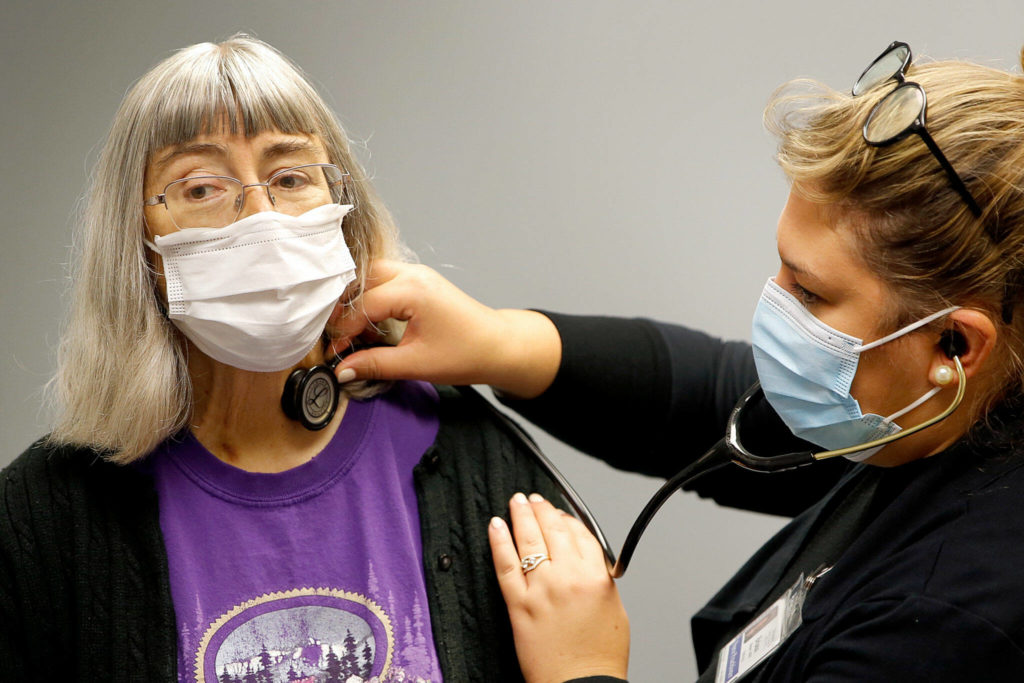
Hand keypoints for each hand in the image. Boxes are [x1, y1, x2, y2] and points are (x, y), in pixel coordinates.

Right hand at [328, 260, 561, 397]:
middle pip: (362, 279)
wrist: (498, 347)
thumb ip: (375, 364)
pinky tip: (373, 326)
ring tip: (354, 333)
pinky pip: (387, 282)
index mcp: (413, 290)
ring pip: (373, 277)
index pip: (363, 305)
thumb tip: (342, 370)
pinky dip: (374, 300)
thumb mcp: (416, 364)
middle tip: (337, 336)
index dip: (344, 331)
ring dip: (359, 302)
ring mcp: (419, 275)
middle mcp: (414, 274)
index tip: (335, 353)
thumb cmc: (466, 353)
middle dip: (345, 308)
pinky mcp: (422, 283)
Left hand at [489, 493, 629, 682]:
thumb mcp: (614, 609)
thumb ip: (600, 579)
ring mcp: (542, 589)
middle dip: (541, 509)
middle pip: (553, 530)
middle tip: (533, 499)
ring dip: (520, 515)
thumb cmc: (599, 656)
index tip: (559, 512)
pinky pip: (505, 565)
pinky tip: (495, 526)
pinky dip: (498, 541)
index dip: (567, 518)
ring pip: (528, 540)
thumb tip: (587, 561)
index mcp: (596, 577)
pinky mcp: (519, 605)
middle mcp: (568, 578)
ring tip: (516, 502)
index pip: (580, 534)